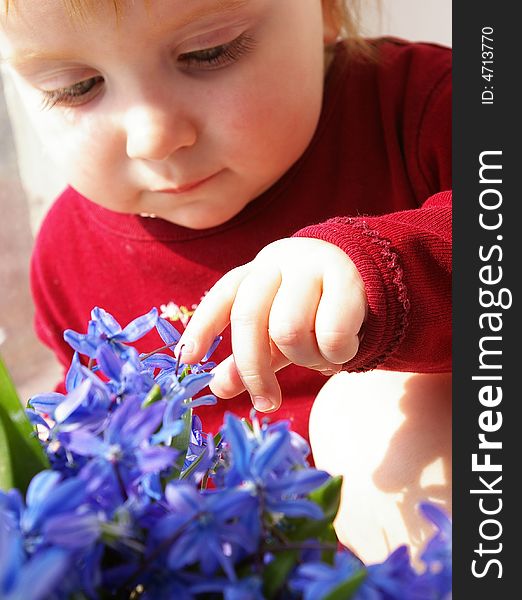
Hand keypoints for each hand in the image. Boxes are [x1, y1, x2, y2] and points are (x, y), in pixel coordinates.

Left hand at [175, 238, 366, 411]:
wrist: (363, 279)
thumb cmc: (309, 311)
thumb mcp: (274, 335)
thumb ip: (248, 358)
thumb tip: (218, 387)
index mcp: (253, 274)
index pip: (222, 297)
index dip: (202, 327)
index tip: (188, 360)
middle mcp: (276, 263)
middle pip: (250, 318)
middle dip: (253, 369)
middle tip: (265, 403)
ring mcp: (311, 265)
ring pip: (289, 329)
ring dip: (303, 358)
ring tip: (318, 358)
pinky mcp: (347, 278)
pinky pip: (332, 333)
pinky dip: (335, 355)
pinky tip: (343, 351)